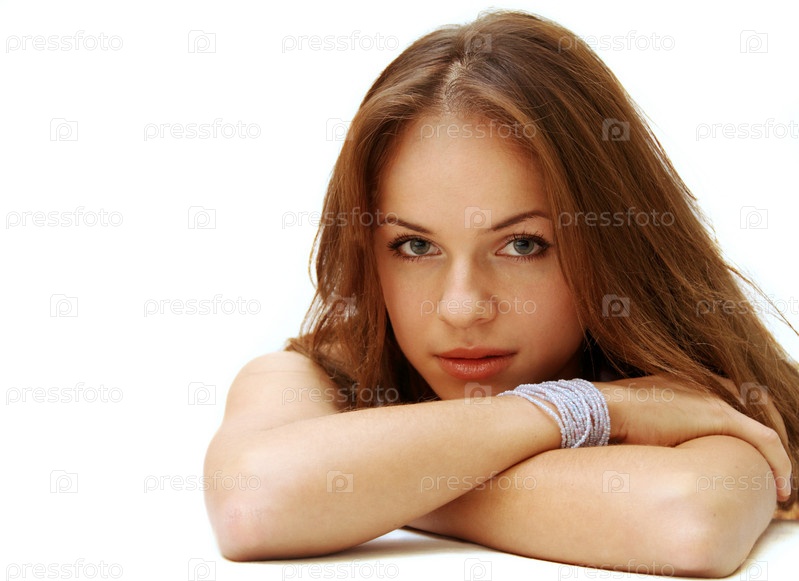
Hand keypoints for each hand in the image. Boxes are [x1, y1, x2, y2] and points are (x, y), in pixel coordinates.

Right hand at [596, 375, 792, 500]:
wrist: (603, 409)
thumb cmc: (614, 419)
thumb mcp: (643, 419)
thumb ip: (661, 426)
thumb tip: (665, 449)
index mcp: (686, 380)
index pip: (733, 397)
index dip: (749, 423)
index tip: (750, 452)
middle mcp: (704, 382)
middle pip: (756, 406)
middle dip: (771, 436)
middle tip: (773, 467)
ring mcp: (712, 396)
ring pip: (765, 422)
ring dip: (776, 452)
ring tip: (780, 480)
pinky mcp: (717, 414)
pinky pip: (763, 439)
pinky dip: (778, 462)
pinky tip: (781, 486)